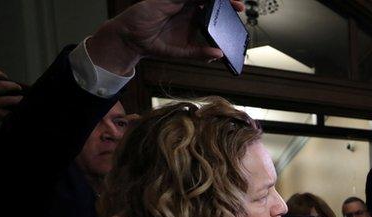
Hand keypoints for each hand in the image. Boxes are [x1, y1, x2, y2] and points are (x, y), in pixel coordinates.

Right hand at [87, 1, 245, 74]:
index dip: (225, 9)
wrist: (132, 41)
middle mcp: (187, 8)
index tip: (239, 12)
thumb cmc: (154, 45)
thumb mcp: (181, 53)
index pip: (212, 10)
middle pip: (209, 0)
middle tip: (239, 5)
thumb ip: (199, 53)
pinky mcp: (168, 0)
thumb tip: (218, 55)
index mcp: (191, 19)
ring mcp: (177, 2)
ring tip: (228, 1)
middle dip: (224, 1)